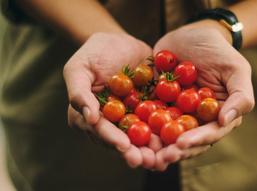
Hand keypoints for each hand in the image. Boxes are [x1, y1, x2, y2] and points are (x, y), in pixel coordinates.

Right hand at [63, 32, 156, 167]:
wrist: (120, 42)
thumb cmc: (94, 53)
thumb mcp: (79, 68)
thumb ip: (79, 93)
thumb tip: (90, 118)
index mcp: (91, 116)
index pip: (100, 130)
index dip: (111, 139)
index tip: (124, 146)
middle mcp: (111, 122)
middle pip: (122, 140)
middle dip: (134, 152)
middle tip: (146, 161)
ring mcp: (131, 118)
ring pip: (141, 137)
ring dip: (151, 149)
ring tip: (162, 157)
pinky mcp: (148, 110)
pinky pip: (157, 122)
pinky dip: (166, 132)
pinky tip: (176, 139)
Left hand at [152, 21, 254, 169]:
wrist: (191, 35)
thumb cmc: (218, 51)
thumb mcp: (235, 69)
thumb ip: (240, 96)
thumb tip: (225, 121)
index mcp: (217, 115)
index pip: (209, 133)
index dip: (196, 141)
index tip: (181, 144)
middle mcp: (196, 119)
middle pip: (186, 140)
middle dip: (173, 150)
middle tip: (160, 157)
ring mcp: (175, 113)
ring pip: (166, 134)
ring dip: (155, 146)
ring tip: (144, 154)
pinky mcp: (157, 104)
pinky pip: (148, 117)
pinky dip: (140, 126)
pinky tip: (130, 133)